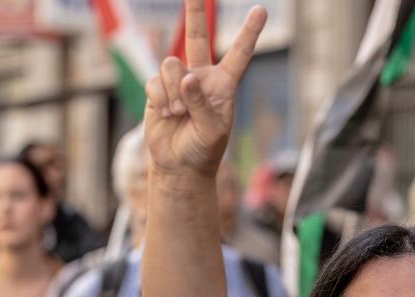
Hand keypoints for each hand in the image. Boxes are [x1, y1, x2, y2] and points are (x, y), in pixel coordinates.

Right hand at [144, 1, 266, 175]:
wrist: (179, 164)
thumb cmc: (203, 150)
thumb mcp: (211, 130)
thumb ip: (201, 103)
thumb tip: (187, 77)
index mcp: (224, 85)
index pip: (238, 54)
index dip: (248, 33)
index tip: (260, 10)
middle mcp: (201, 77)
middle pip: (197, 37)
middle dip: (195, 12)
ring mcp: (178, 81)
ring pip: (170, 64)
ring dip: (173, 91)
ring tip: (179, 113)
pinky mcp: (158, 89)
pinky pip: (155, 81)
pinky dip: (160, 98)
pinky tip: (167, 114)